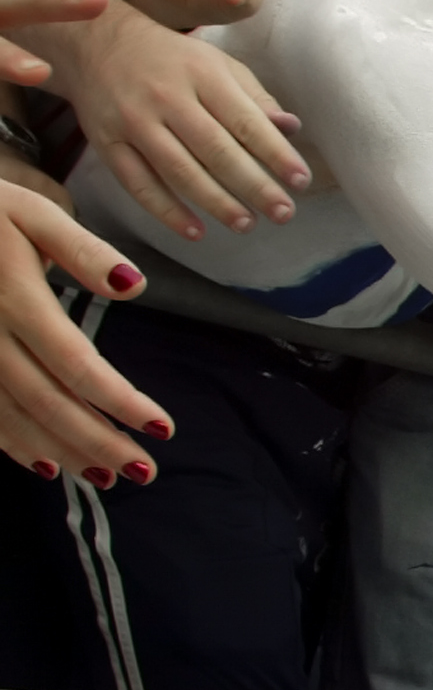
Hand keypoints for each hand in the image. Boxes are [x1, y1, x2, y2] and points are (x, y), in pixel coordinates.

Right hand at [0, 183, 171, 482]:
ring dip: (61, 450)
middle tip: (145, 471)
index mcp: (15, 297)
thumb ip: (83, 250)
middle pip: (47, 401)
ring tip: (108, 476)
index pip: (76, 364)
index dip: (120, 401)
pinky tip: (47, 464)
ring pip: (13, 415)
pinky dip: (14, 443)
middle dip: (98, 441)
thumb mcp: (33, 212)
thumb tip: (134, 286)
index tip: (162, 428)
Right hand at [36, 2, 310, 236]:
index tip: (301, 181)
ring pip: (179, 170)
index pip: (246, 121)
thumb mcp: (218, 65)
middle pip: (216, 150)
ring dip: (216, 203)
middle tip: (283, 213)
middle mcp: (167, 97)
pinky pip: (138, 183)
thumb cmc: (173, 60)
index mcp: (203, 75)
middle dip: (254, 186)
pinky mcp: (106, 142)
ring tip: (246, 224)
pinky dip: (166, 211)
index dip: (276, 154)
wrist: (97, 42)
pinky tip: (195, 231)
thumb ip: (255, 99)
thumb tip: (291, 128)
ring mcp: (133, 121)